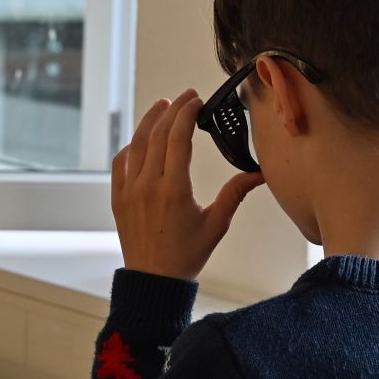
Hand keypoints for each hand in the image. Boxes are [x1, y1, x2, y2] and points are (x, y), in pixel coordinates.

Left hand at [111, 91, 264, 280]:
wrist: (153, 281)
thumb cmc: (186, 256)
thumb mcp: (216, 225)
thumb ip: (235, 194)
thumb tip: (259, 173)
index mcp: (174, 189)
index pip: (178, 138)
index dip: (187, 114)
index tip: (196, 100)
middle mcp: (148, 185)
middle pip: (158, 134)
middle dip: (172, 110)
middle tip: (186, 97)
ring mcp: (129, 190)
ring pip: (137, 143)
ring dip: (150, 121)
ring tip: (162, 106)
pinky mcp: (118, 197)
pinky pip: (121, 162)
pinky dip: (131, 145)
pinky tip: (141, 139)